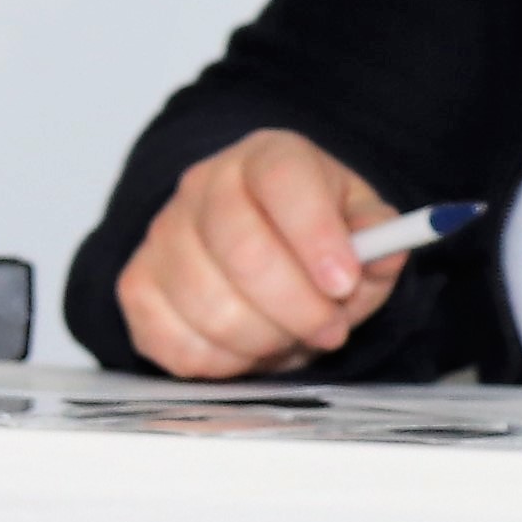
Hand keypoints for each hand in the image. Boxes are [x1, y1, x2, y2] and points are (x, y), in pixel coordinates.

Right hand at [116, 130, 404, 377]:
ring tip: (290, 337)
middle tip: (331, 330)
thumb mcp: (363, 230)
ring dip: (265, 340)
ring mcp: (162, 236)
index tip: (343, 284)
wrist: (257, 247)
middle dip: (298, 308)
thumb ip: (381, 239)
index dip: (315, 236)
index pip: (282, 181)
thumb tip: (384, 249)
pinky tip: (247, 348)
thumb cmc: (314, 242)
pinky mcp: (137, 287)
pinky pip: (175, 342)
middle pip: (242, 251)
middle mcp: (204, 186)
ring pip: (209, 305)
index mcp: (267, 158)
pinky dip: (222, 363)